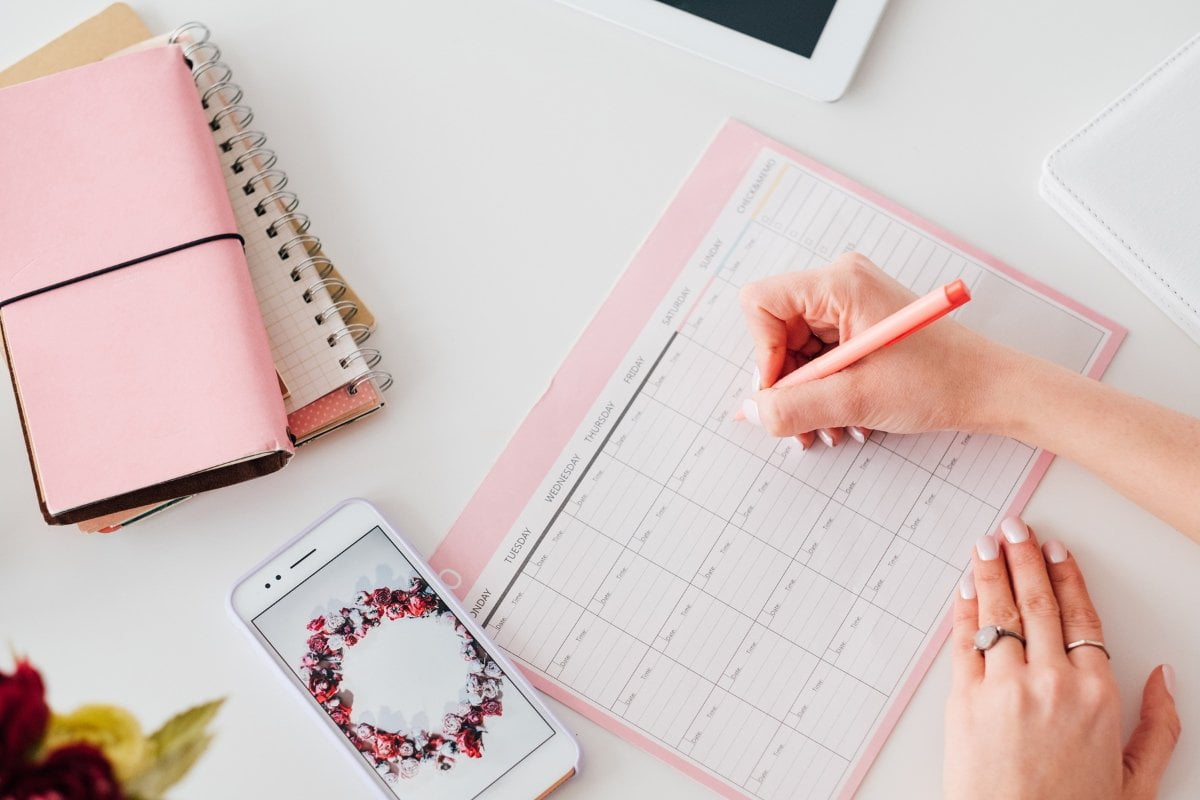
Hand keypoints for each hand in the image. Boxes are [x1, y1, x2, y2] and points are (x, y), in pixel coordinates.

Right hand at [737, 253, 1024, 446]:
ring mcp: (849, 301)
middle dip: (786, 383)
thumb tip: (749, 411)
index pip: (761, 303)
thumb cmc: (939, 382)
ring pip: (794, 348)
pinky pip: (817, 354)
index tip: (781, 392)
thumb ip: (793, 407)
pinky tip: (840, 415)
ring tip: (828, 427)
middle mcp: (841, 283)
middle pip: (776, 330)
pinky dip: (822, 388)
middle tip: (802, 425)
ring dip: (805, 393)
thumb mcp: (856, 400)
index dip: (762, 353)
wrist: (989, 389)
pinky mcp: (858, 321)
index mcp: (840, 283)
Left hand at [946, 516, 1179, 798]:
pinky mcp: (963, 699)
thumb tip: (1164, 677)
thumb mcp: (1137, 780)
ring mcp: (1004, 687)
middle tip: (1015, 528)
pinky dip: (964, 609)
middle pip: (1038, 603)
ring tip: (986, 542)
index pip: (1082, 617)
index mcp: (1098, 695)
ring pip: (999, 613)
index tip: (1057, 550)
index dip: (1067, 577)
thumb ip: (1159, 726)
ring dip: (990, 571)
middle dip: (1024, 558)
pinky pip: (964, 641)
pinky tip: (964, 588)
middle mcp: (1051, 682)